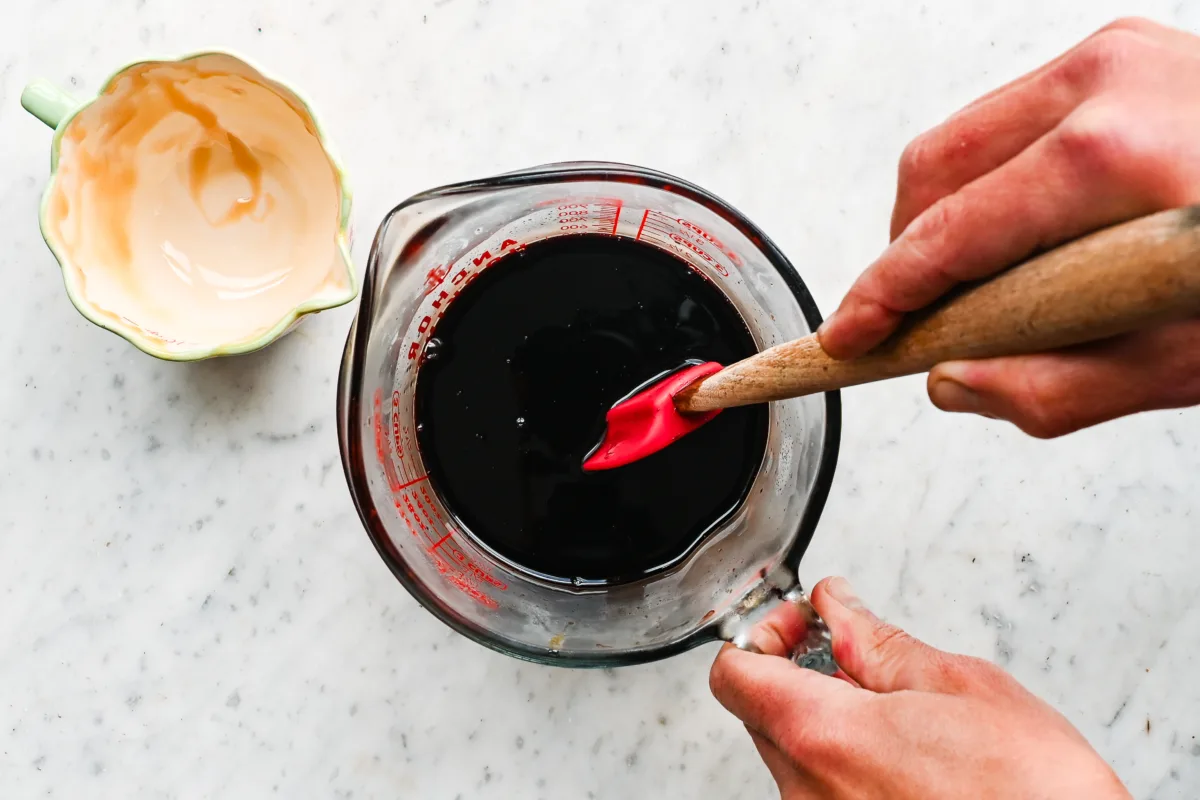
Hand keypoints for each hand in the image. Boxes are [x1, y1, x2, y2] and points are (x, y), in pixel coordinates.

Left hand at [709, 577, 1130, 798]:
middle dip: (799, 668)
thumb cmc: (1032, 795)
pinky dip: (847, 759)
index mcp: (821, 735)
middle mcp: (805, 790)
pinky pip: (822, 789)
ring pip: (793, 752)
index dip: (764, 632)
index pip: (733, 672)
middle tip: (853, 651)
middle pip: (761, 710)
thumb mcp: (960, 685)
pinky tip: (906, 754)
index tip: (803, 621)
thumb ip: (878, 640)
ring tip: (896, 707)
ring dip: (827, 715)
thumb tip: (836, 605)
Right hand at [817, 18, 1199, 437]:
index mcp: (1115, 159)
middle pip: (931, 173)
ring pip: (959, 139)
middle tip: (915, 323)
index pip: (949, 236)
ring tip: (977, 285)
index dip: (882, 297)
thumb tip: (955, 383)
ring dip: (943, 217)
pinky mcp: (1122, 55)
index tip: (847, 336)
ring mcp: (1115, 57)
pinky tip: (1024, 234)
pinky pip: (1009, 120)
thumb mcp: (1188, 361)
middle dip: (904, 255)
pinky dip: (991, 182)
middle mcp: (1106, 84)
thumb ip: (1055, 388)